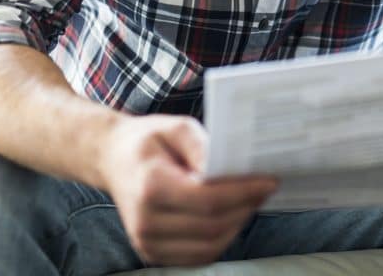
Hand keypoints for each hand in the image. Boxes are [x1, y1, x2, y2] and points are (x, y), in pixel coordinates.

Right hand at [96, 113, 277, 266]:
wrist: (113, 159)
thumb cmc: (147, 142)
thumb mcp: (174, 127)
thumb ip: (201, 145)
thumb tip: (226, 168)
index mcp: (150, 186)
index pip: (207, 200)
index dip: (243, 193)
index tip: (270, 181)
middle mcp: (146, 221)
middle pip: (212, 226)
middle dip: (246, 208)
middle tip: (265, 189)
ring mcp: (147, 242)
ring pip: (209, 247)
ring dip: (237, 225)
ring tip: (250, 201)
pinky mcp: (153, 253)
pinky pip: (199, 256)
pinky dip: (221, 239)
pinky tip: (230, 217)